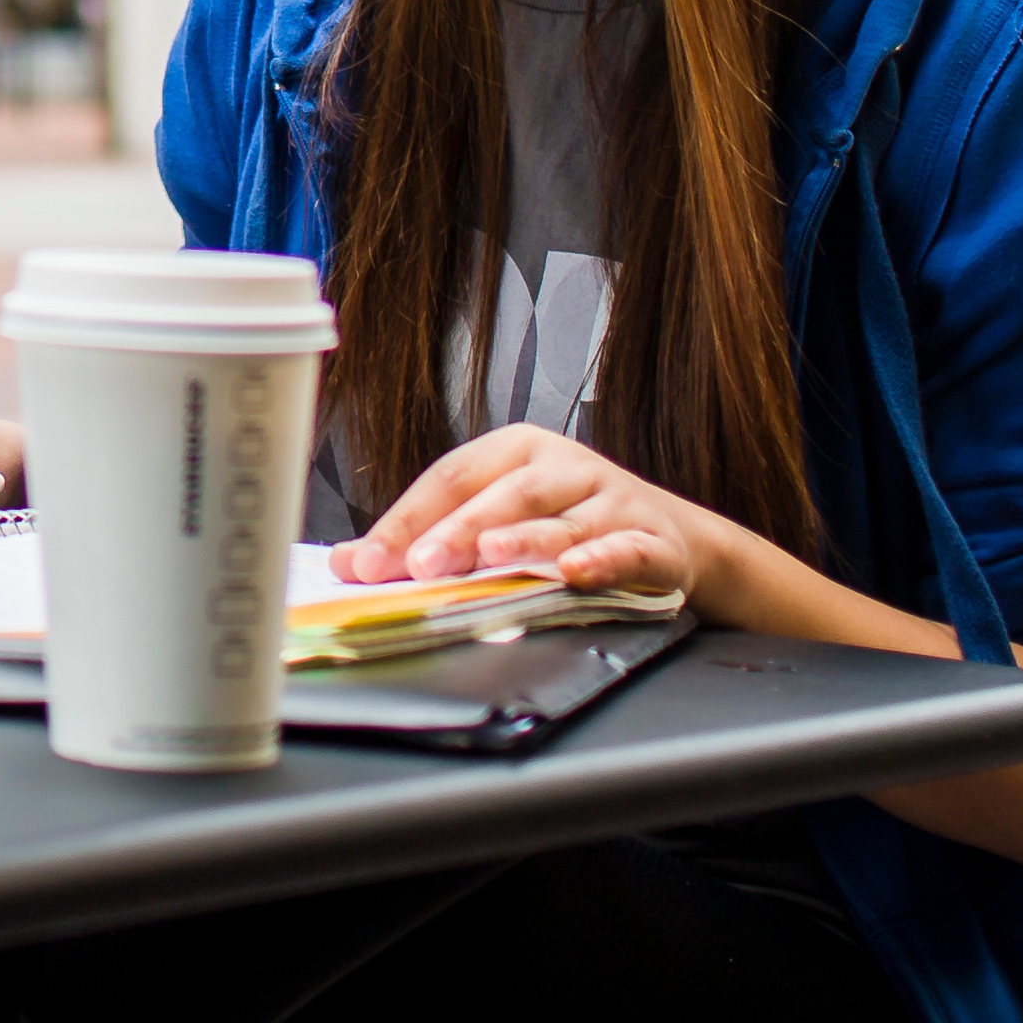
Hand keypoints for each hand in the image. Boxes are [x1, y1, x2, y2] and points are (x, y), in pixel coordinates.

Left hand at [338, 424, 751, 607]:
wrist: (671, 537)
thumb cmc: (569, 523)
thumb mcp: (501, 519)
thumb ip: (433, 537)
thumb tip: (351, 563)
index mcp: (515, 450)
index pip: (450, 477)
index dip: (405, 519)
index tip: (366, 562)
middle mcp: (562, 465)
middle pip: (502, 495)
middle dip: (456, 532)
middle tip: (420, 565)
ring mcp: (610, 498)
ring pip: (560, 519)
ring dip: (522, 538)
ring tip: (488, 556)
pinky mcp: (652, 538)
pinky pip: (624, 548)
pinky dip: (600, 560)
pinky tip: (573, 572)